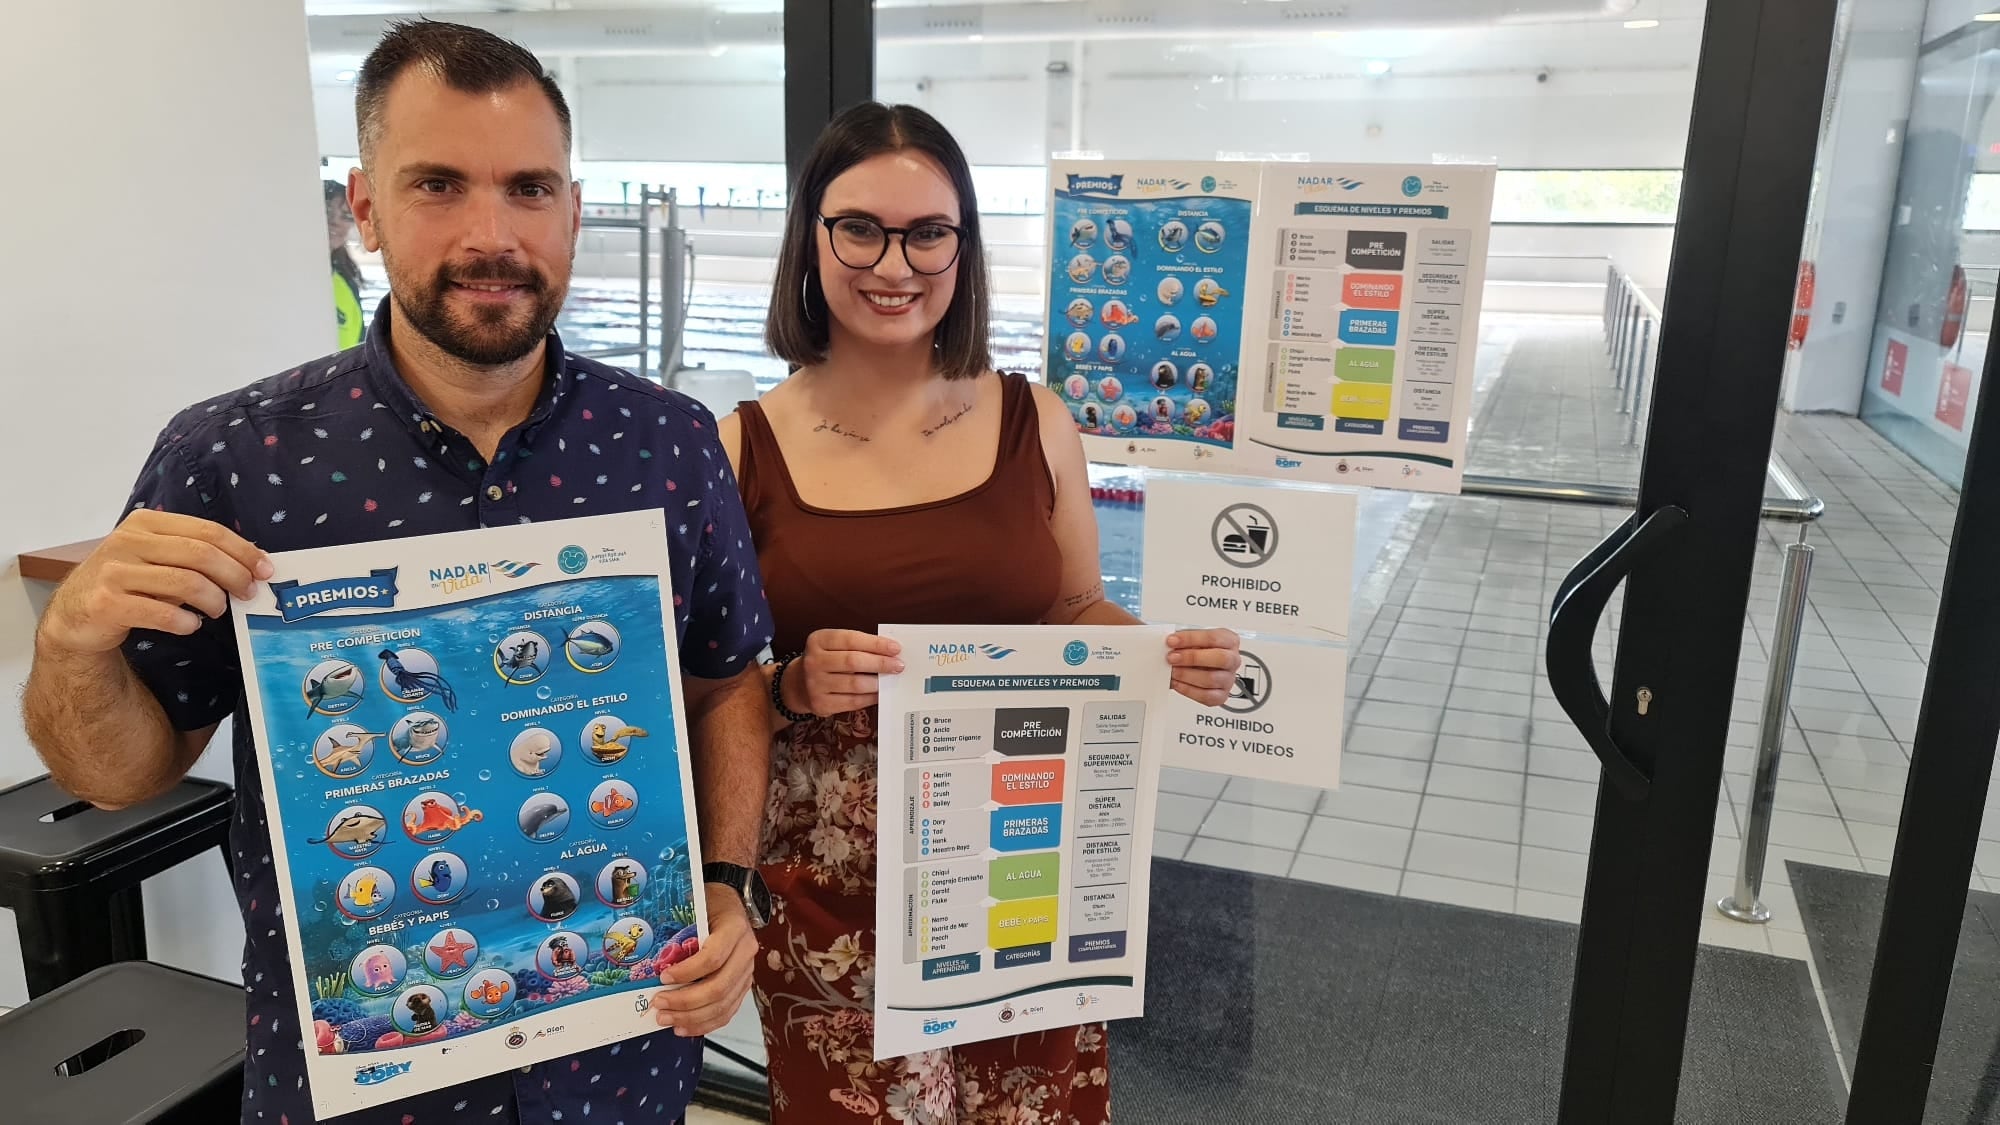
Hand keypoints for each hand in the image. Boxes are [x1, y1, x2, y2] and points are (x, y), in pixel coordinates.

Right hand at [39, 510, 272, 655]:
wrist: (75, 614)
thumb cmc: (128, 582)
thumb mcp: (155, 557)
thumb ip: (193, 554)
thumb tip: (251, 562)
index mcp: (146, 523)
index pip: (207, 530)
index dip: (242, 550)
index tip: (265, 569)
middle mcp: (127, 541)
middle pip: (200, 554)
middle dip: (235, 574)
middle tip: (250, 593)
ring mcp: (114, 571)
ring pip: (186, 582)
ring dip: (213, 599)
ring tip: (218, 610)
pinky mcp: (107, 603)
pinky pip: (162, 612)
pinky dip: (185, 621)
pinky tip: (191, 625)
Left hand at [649, 885, 758, 1036]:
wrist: (731, 903)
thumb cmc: (710, 903)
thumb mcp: (696, 906)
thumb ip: (682, 929)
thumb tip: (650, 958)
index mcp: (735, 928)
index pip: (712, 958)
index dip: (687, 972)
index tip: (662, 977)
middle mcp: (746, 952)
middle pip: (718, 987)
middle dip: (685, 1001)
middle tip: (658, 1004)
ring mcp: (747, 971)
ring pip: (723, 1005)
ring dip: (692, 1017)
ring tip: (666, 1019)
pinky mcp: (743, 985)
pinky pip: (727, 1012)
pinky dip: (705, 1024)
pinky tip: (684, 1027)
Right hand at [788, 629, 903, 715]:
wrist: (798, 685)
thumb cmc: (825, 660)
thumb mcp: (833, 645)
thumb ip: (857, 645)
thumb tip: (890, 652)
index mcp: (818, 640)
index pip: (851, 639)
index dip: (875, 644)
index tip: (896, 648)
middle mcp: (813, 661)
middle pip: (853, 662)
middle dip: (880, 663)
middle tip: (898, 665)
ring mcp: (815, 684)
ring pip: (855, 684)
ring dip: (878, 682)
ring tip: (890, 680)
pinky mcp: (821, 704)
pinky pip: (853, 702)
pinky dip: (870, 697)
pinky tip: (880, 693)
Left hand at [1166, 628, 1241, 706]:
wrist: (1199, 666)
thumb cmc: (1198, 650)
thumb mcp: (1193, 639)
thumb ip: (1185, 641)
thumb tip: (1170, 644)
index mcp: (1229, 641)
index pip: (1213, 638)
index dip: (1190, 639)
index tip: (1172, 641)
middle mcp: (1232, 660)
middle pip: (1220, 658)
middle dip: (1192, 657)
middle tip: (1172, 657)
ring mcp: (1228, 679)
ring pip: (1211, 679)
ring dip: (1187, 675)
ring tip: (1172, 671)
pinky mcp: (1221, 696)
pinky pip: (1206, 696)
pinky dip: (1188, 690)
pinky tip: (1177, 683)